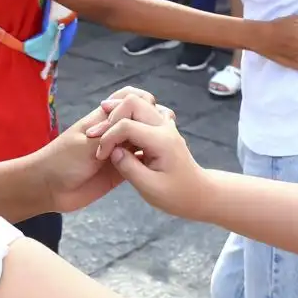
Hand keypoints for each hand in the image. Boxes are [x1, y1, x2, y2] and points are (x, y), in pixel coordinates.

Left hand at [32, 87, 173, 213]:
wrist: (48, 188)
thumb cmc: (62, 160)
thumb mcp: (87, 143)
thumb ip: (112, 134)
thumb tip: (140, 125)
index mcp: (104, 118)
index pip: (129, 98)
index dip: (141, 101)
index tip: (146, 115)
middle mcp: (115, 131)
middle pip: (141, 118)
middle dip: (151, 121)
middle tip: (158, 134)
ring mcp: (119, 151)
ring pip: (143, 140)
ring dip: (153, 141)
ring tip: (162, 149)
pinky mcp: (121, 170)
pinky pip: (139, 162)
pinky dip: (149, 161)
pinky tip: (157, 165)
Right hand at [83, 95, 211, 220]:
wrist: (200, 194)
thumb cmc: (176, 195)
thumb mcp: (149, 188)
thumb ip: (128, 168)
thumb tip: (112, 151)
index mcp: (161, 141)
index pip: (126, 125)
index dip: (108, 138)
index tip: (101, 156)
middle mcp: (164, 127)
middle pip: (133, 102)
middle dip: (111, 116)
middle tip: (97, 134)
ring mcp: (165, 125)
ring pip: (138, 102)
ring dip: (118, 112)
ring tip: (103, 127)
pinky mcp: (163, 128)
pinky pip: (144, 111)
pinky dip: (127, 115)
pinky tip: (117, 128)